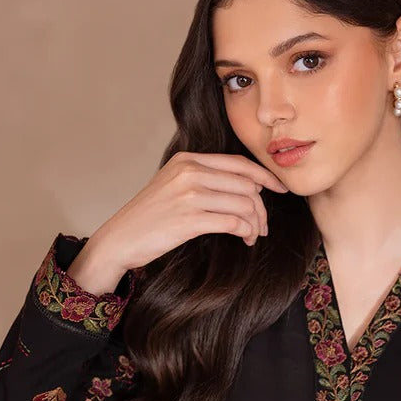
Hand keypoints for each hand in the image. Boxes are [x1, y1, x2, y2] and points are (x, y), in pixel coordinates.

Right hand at [82, 150, 290, 285]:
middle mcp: (189, 172)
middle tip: (263, 226)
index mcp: (187, 160)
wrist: (119, 239)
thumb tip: (245, 188)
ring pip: (244, 204)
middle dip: (262, 208)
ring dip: (255, 223)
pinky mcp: (189, 219)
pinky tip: (244, 239)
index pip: (238, 164)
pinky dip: (245, 232)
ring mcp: (189, 194)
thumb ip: (203, 179)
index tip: (280, 189)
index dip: (265, 176)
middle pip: (246, 185)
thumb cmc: (149, 218)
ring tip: (252, 235)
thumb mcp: (173, 185)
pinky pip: (234, 222)